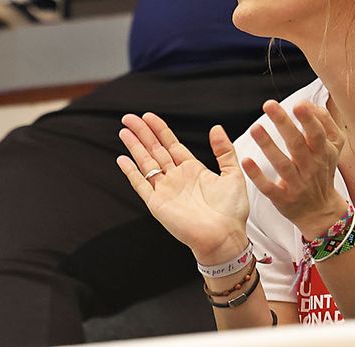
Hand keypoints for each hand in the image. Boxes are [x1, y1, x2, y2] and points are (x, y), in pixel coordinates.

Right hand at [117, 113, 250, 264]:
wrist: (224, 238)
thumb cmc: (231, 212)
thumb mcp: (232, 174)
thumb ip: (224, 151)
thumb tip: (216, 127)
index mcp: (192, 170)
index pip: (171, 144)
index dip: (159, 130)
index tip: (148, 116)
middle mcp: (176, 178)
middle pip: (155, 150)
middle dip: (142, 133)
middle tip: (129, 117)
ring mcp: (165, 190)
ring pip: (146, 163)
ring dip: (135, 147)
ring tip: (124, 131)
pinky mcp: (157, 204)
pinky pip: (141, 184)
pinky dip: (131, 172)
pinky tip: (122, 159)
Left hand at [242, 100, 348, 239]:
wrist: (320, 210)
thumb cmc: (323, 171)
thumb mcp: (333, 147)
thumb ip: (325, 123)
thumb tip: (309, 104)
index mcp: (323, 153)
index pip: (317, 134)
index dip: (309, 119)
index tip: (298, 105)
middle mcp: (310, 167)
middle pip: (297, 144)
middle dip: (284, 124)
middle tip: (269, 105)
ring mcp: (297, 184)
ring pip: (282, 164)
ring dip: (268, 146)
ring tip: (255, 128)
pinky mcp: (283, 198)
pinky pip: (269, 187)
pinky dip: (257, 176)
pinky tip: (246, 161)